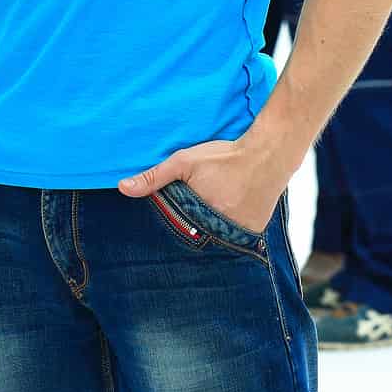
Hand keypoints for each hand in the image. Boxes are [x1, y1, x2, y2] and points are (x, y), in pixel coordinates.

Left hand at [116, 138, 286, 235]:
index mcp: (200, 217)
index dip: (175, 220)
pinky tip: (233, 207)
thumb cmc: (223, 157)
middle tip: (203, 201)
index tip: (180, 210)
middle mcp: (222, 231)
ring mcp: (241, 234)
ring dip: (212, 227)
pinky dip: (232, 227)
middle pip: (197, 235)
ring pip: (218, 237)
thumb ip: (154, 177)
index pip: (177, 230)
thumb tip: (123, 188)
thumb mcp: (184, 162)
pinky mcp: (256, 232)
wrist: (268, 155)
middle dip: (193, 224)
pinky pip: (237, 236)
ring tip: (218, 204)